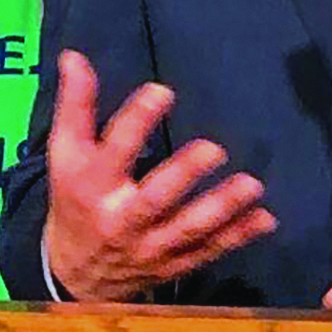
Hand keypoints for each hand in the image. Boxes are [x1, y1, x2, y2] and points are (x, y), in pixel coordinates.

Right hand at [42, 50, 273, 302]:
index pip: (115, 151)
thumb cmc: (75, 201)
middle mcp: (122, 219)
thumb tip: (74, 56)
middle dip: (183, 176)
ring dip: (221, 209)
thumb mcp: (65, 155)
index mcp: (93, 186)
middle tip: (213, 149)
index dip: (137, 121)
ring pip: (188, 229)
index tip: (163, 91)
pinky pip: (209, 251)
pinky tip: (265, 219)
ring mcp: (151, 247)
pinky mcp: (174, 265)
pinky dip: (238, 237)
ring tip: (251, 185)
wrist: (75, 275)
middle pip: (154, 199)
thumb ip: (75, 106)